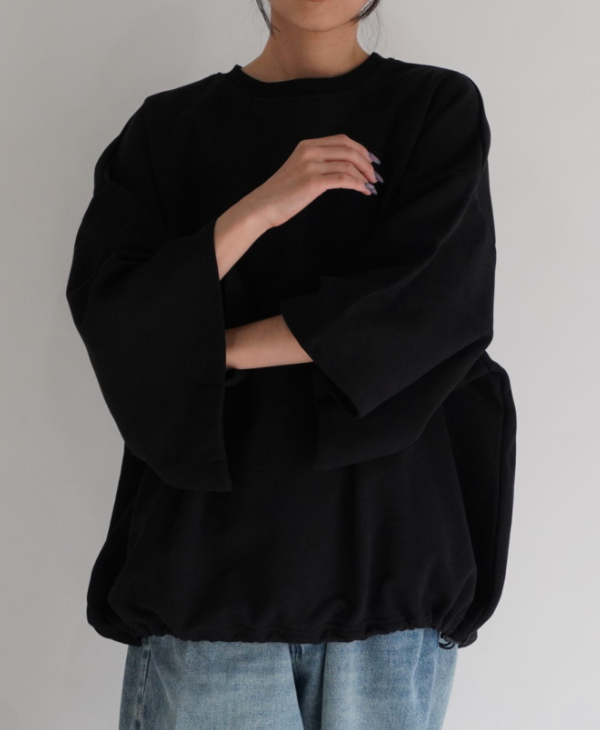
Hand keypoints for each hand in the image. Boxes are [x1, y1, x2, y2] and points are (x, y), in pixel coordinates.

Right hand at [245, 134, 380, 228]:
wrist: (263, 206)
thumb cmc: (282, 193)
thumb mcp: (300, 170)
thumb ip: (319, 164)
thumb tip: (346, 170)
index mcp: (307, 145)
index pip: (342, 140)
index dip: (361, 150)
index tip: (372, 161)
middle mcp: (310, 151)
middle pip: (349, 149)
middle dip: (367, 162)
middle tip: (375, 176)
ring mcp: (311, 165)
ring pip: (348, 164)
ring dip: (365, 175)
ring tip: (371, 186)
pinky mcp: (313, 182)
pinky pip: (344, 179)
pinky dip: (358, 184)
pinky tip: (364, 191)